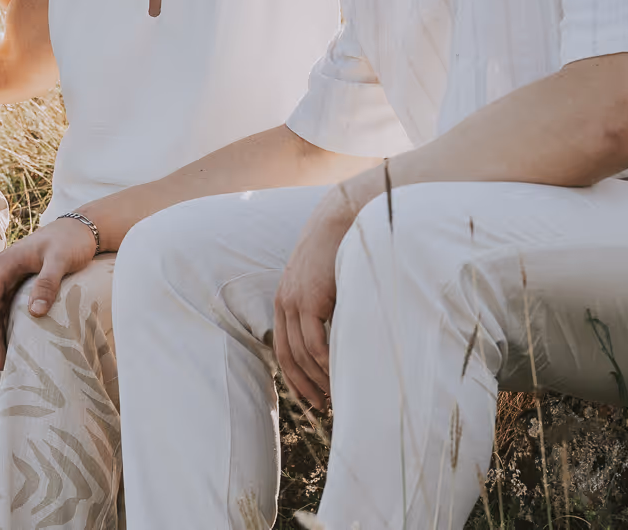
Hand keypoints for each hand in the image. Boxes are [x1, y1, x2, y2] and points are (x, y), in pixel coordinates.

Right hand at [0, 214, 97, 368]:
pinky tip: (11, 341)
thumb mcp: (60, 259)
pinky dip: (6, 325)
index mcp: (5, 264)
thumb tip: (34, 313)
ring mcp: (11, 277)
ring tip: (3, 360)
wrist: (83, 228)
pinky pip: (7, 308)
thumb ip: (47, 283)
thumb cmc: (71, 241)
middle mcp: (2, 271)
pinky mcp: (21, 282)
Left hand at [273, 185, 362, 410]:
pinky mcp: (310, 299)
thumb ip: (325, 306)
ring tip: (336, 397)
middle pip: (289, 358)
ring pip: (303, 355)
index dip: (296, 379)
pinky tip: (338, 377)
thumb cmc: (341, 250)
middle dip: (305, 387)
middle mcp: (284, 303)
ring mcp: (295, 301)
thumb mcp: (326, 281)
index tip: (313, 399)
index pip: (284, 350)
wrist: (342, 219)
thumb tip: (339, 336)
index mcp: (285, 301)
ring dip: (319, 380)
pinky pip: (315, 343)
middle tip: (324, 409)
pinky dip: (325, 364)